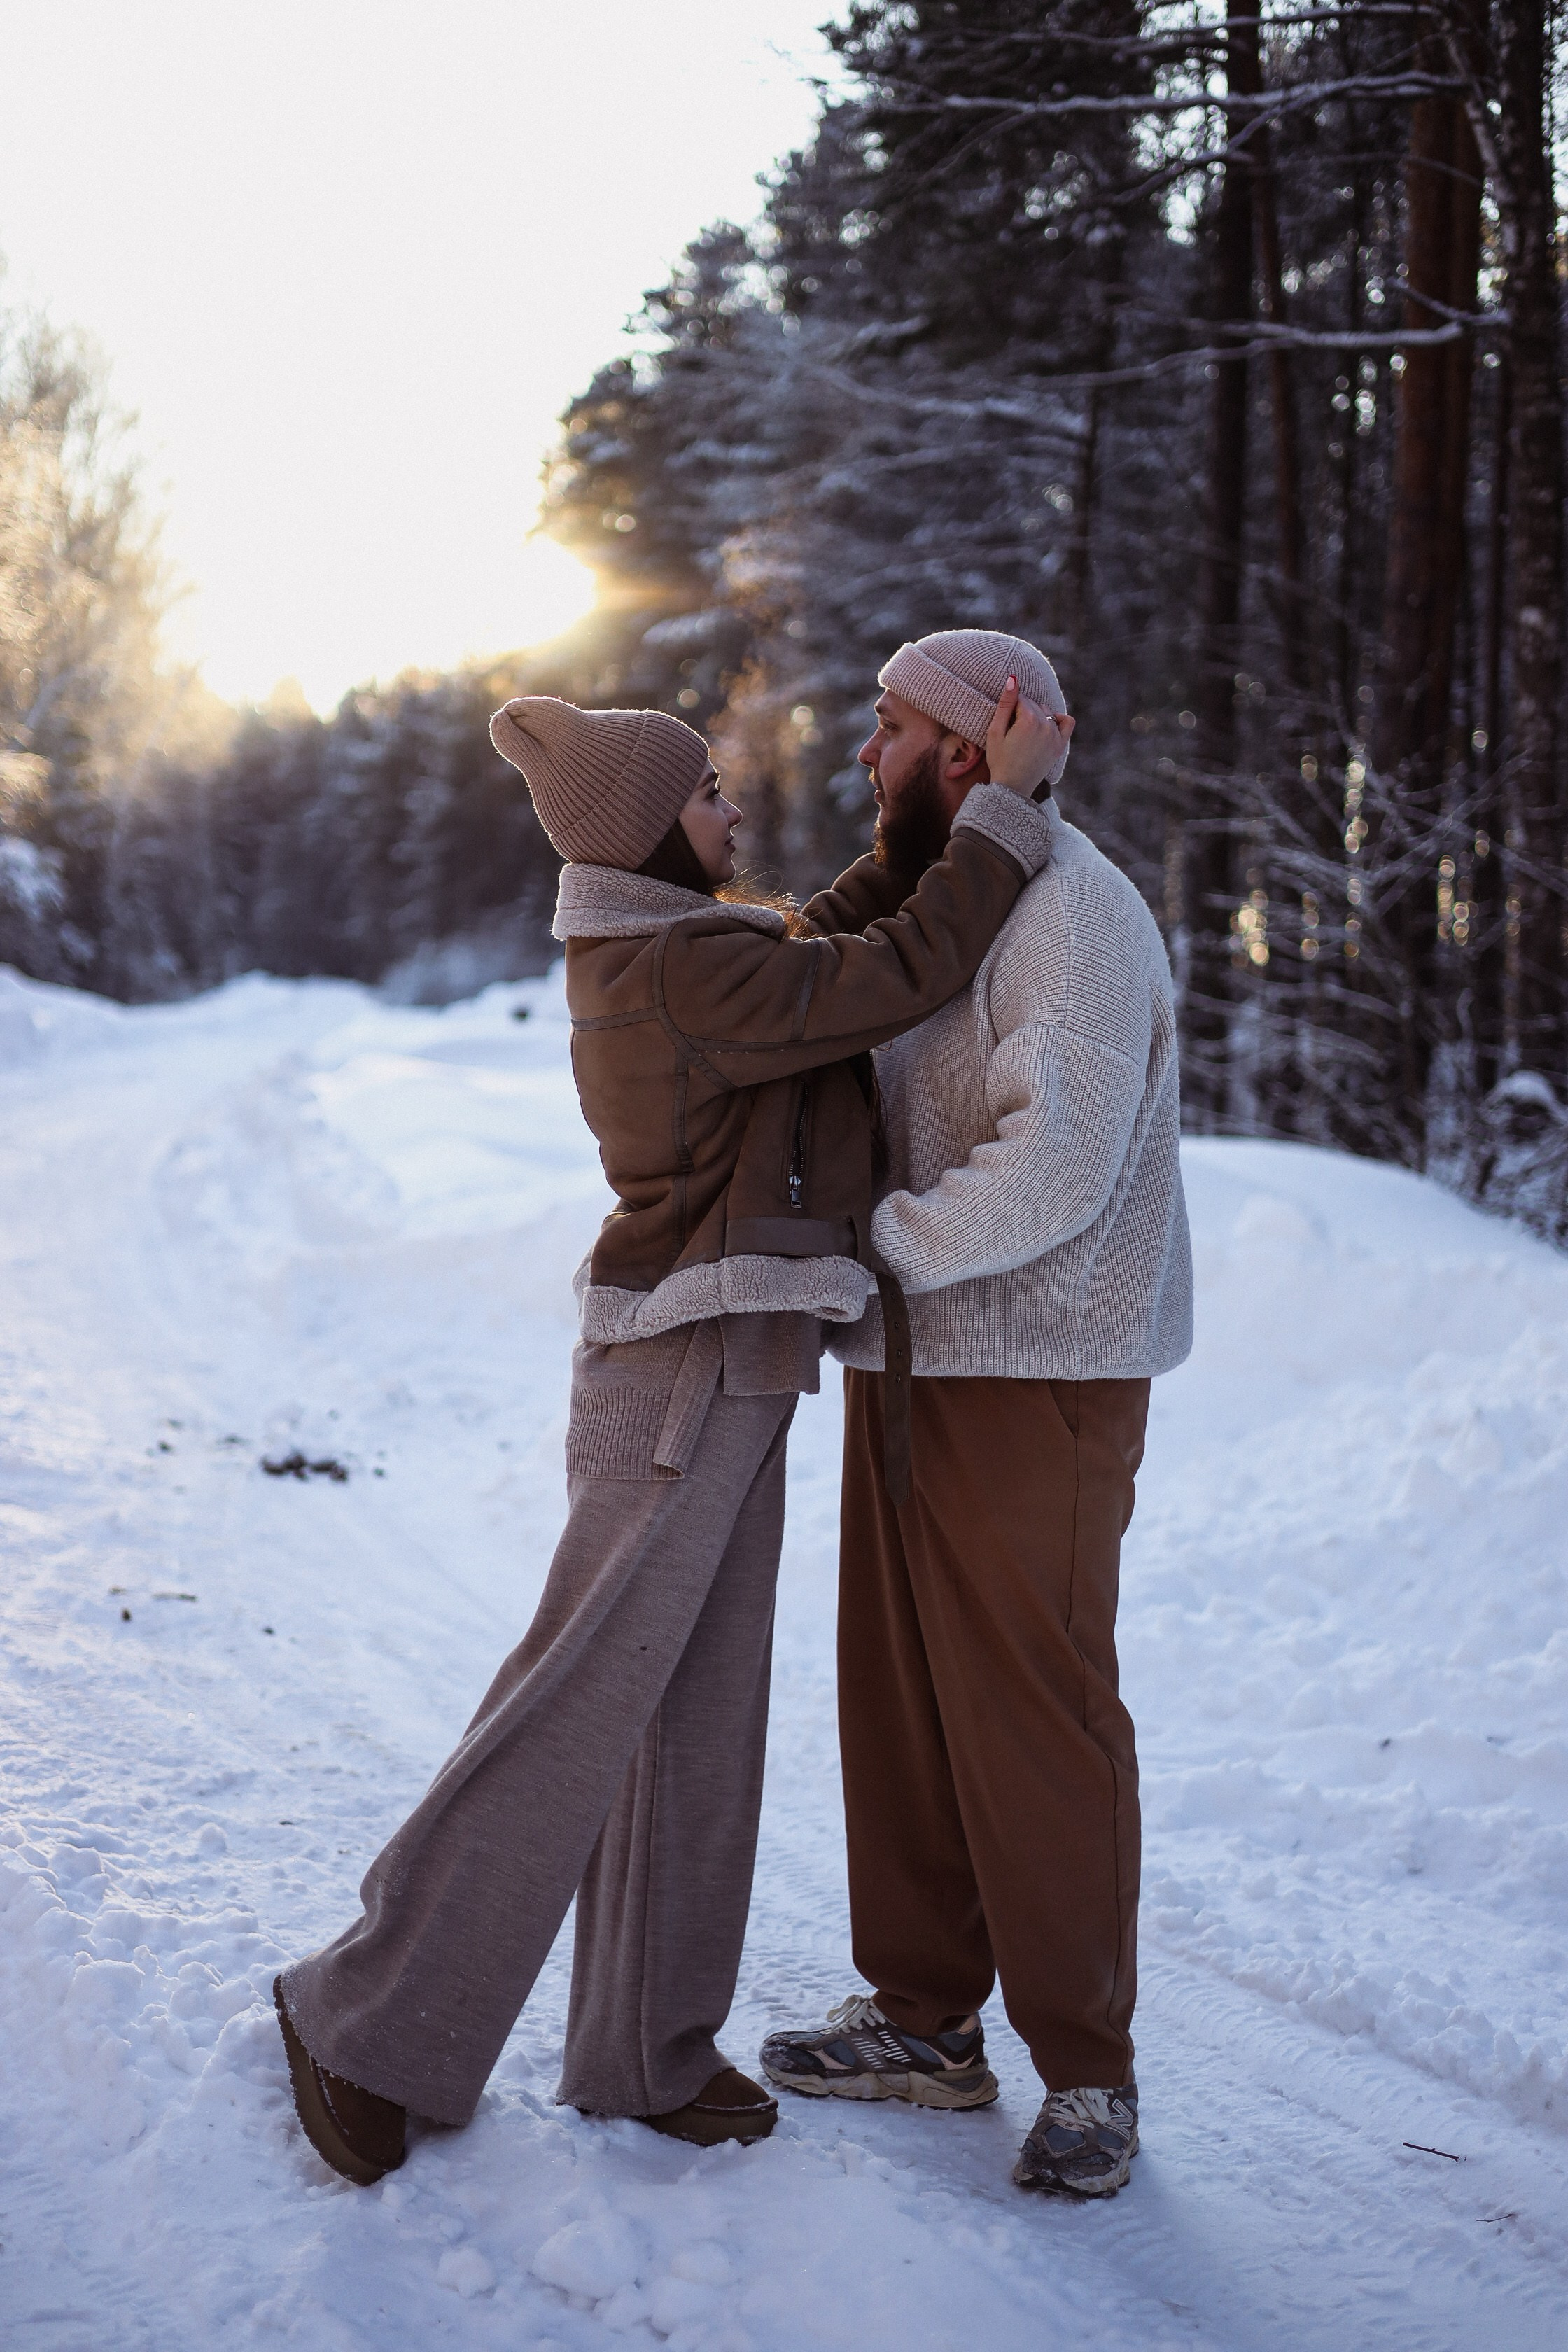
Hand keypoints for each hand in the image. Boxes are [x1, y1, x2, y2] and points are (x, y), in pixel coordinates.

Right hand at [984, 677, 1074, 795]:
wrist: (1012, 788)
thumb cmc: (999, 760)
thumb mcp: (995, 731)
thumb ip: (1005, 704)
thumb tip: (1013, 678)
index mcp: (1028, 720)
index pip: (1020, 699)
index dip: (1009, 710)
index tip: (1005, 726)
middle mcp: (1045, 725)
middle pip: (1034, 704)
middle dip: (1022, 713)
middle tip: (1013, 733)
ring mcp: (1055, 735)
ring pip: (1046, 711)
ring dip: (1037, 716)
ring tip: (1025, 735)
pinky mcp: (1060, 745)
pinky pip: (1067, 722)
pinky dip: (1059, 719)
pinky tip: (1047, 726)